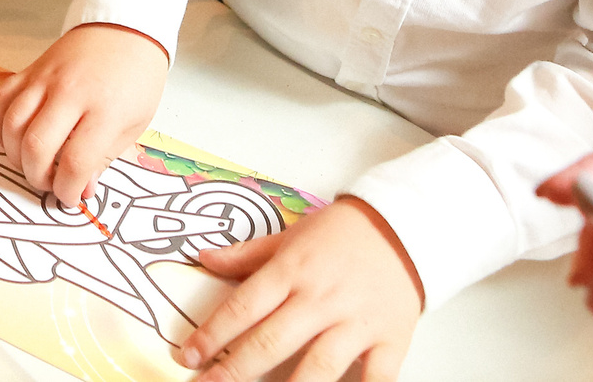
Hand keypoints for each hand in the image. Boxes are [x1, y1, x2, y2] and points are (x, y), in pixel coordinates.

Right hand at [0, 22, 170, 209]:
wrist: (125, 28)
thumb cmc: (136, 79)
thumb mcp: (134, 124)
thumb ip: (104, 158)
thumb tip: (82, 189)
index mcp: (105, 110)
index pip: (75, 161)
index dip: (67, 189)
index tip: (70, 197)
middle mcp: (71, 93)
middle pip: (36, 145)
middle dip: (36, 176)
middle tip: (48, 183)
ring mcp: (45, 79)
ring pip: (12, 124)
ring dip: (15, 154)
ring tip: (30, 163)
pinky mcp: (29, 70)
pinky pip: (0, 99)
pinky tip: (12, 137)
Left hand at [180, 197, 422, 381]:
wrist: (404, 226)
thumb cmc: (340, 233)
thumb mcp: (289, 236)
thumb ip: (247, 255)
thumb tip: (203, 258)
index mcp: (292, 270)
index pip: (243, 306)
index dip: (213, 334)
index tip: (188, 355)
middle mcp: (321, 298)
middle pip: (272, 340)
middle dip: (236, 370)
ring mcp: (356, 322)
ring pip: (318, 367)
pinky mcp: (390, 340)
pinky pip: (377, 379)